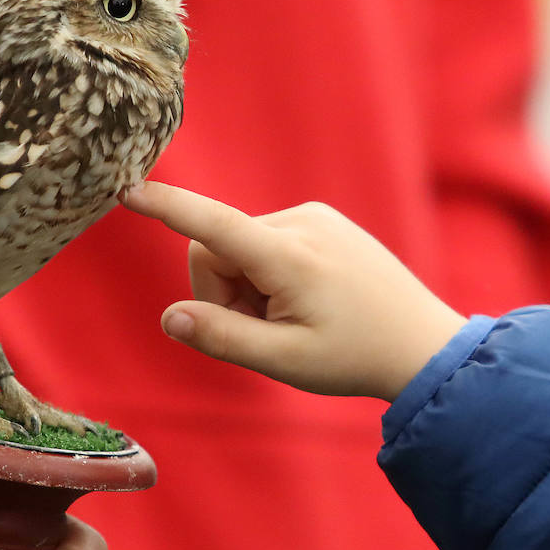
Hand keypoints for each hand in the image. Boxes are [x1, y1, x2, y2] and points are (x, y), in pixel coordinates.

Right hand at [122, 181, 465, 400]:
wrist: (421, 344)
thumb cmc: (355, 357)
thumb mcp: (284, 360)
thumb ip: (222, 338)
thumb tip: (170, 317)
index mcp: (290, 256)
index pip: (214, 226)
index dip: (168, 209)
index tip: (128, 189)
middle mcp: (302, 223)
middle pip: (217, 251)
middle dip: (225, 294)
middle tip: (266, 333)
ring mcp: (316, 217)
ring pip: (240, 248)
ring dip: (249, 288)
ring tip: (296, 320)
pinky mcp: (324, 221)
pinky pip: (268, 242)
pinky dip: (271, 275)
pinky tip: (310, 303)